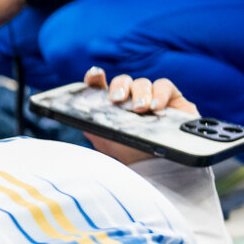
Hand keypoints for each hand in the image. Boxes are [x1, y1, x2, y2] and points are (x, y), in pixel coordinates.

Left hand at [80, 67, 195, 164]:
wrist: (163, 168)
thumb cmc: (132, 157)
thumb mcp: (106, 143)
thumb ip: (91, 126)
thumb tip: (71, 113)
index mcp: (112, 107)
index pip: (101, 87)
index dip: (96, 78)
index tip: (95, 75)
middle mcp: (131, 100)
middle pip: (122, 81)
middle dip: (119, 86)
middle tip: (117, 99)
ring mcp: (151, 97)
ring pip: (142, 83)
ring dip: (139, 93)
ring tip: (140, 109)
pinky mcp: (172, 99)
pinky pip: (164, 85)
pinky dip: (159, 93)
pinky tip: (156, 107)